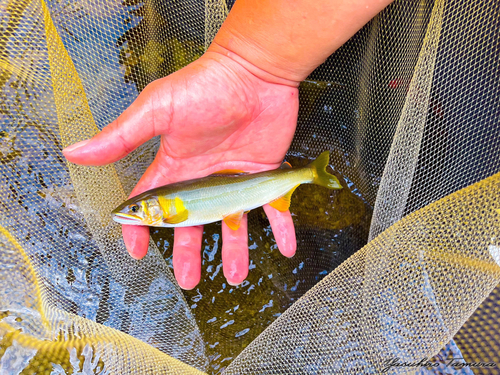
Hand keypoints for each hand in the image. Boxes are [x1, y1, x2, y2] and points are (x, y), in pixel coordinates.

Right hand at [63, 52, 298, 288]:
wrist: (254, 72)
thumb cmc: (205, 87)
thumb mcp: (157, 110)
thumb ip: (121, 137)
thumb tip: (74, 152)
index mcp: (176, 166)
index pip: (153, 204)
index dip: (142, 228)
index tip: (136, 252)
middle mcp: (204, 178)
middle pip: (193, 223)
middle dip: (189, 252)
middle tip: (188, 281)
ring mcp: (235, 179)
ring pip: (233, 222)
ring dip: (235, 251)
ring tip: (236, 277)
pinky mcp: (265, 175)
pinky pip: (274, 207)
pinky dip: (282, 228)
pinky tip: (286, 248)